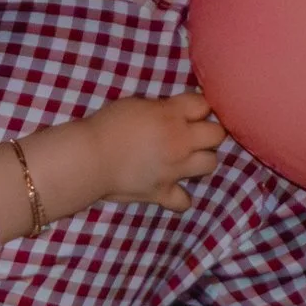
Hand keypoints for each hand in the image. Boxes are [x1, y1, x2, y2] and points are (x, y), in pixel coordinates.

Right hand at [89, 93, 226, 211]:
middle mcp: (181, 141)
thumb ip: (160, 109)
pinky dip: (180, 197)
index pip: (203, 105)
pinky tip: (172, 189)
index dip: (198, 108)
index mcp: (172, 115)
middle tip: (192, 135)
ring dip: (201, 160)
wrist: (89, 159)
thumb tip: (171, 113)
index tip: (189, 112)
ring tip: (186, 160)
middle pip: (217, 134)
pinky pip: (185, 201)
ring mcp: (175, 169)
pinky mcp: (163, 192)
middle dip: (208, 133)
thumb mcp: (135, 104)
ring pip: (211, 164)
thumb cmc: (106, 126)